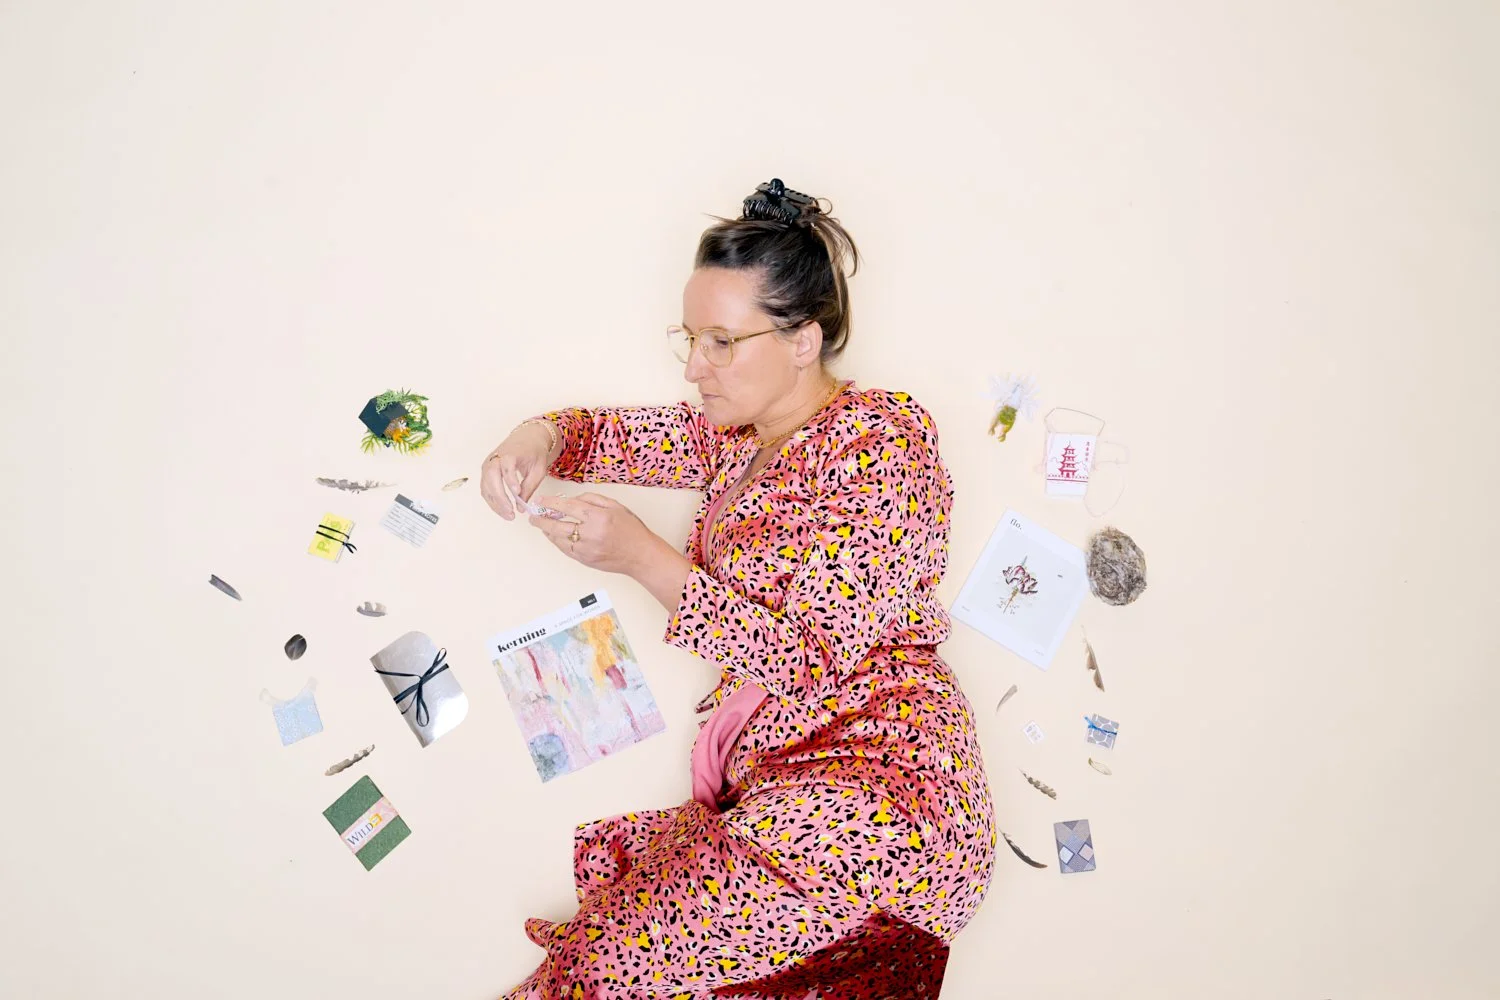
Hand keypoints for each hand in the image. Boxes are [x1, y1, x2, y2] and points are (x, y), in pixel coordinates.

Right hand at [480, 422, 556, 519]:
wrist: (526, 439)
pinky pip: (486, 489)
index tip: (517, 492)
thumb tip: (521, 507)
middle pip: (491, 477)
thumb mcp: (538, 469)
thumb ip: (530, 487)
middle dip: (500, 497)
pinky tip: (503, 510)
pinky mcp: (486, 473)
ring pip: (486, 486)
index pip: (507, 465)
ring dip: (495, 503)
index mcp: (510, 453)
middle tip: (511, 512)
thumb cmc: (533, 452)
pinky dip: (493, 501)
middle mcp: (495, 458)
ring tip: (509, 516)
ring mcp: (488, 465)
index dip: (510, 479)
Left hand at [528, 493, 655, 572]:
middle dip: (541, 519)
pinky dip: (557, 542)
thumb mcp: (615, 506)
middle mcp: (590, 533)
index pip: (567, 507)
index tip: (541, 500)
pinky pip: (565, 549)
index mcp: (598, 517)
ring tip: (541, 525)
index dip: (550, 503)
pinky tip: (554, 536)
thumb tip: (573, 499)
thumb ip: (592, 499)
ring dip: (547, 531)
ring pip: (558, 539)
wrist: (641, 555)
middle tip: (533, 515)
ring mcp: (586, 549)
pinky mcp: (585, 560)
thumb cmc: (631, 530)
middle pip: (556, 525)